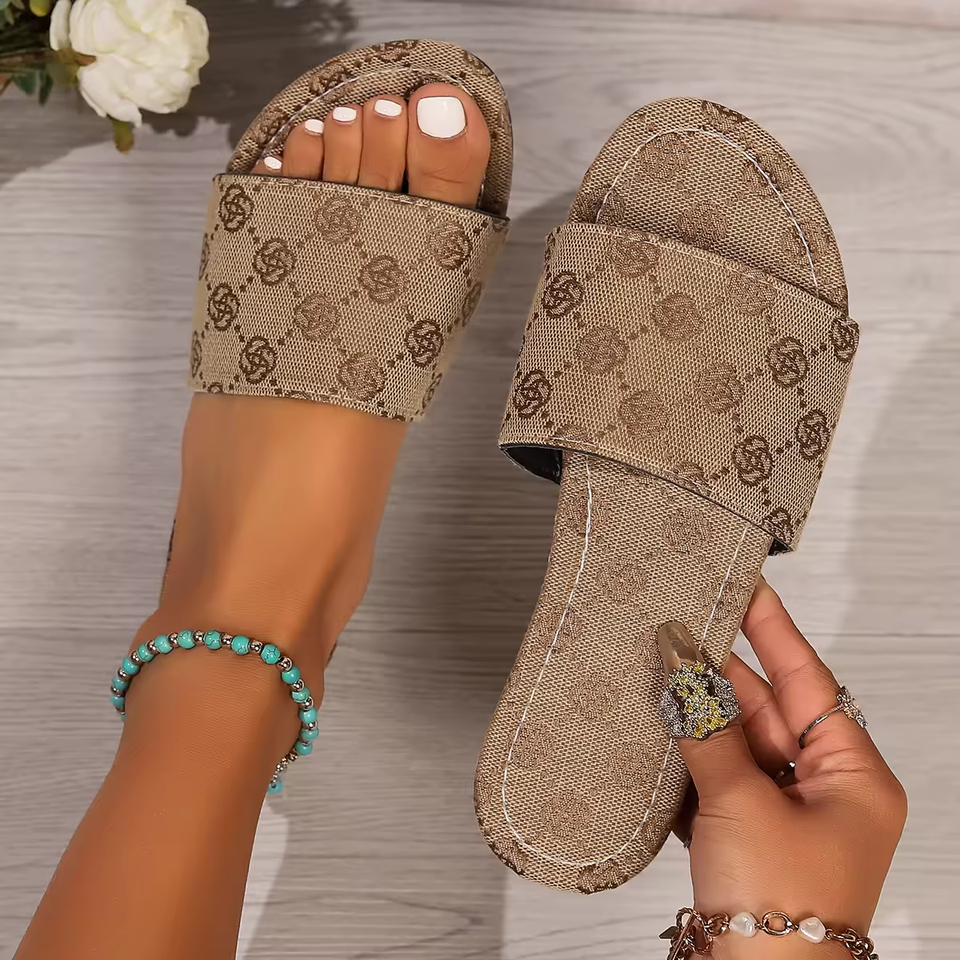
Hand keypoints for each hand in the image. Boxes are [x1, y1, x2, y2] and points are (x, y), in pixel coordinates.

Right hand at [673, 579, 905, 957]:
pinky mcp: (747, 839)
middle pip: (766, 709)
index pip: (809, 678)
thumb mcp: (741, 803)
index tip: (745, 584)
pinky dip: (685, 762)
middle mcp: (823, 791)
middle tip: (676, 626)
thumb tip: (676, 659)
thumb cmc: (783, 911)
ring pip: (735, 744)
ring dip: (695, 718)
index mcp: (852, 777)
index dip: (773, 628)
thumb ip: (704, 727)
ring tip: (655, 671)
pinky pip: (715, 781)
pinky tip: (653, 734)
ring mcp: (784, 815)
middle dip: (718, 673)